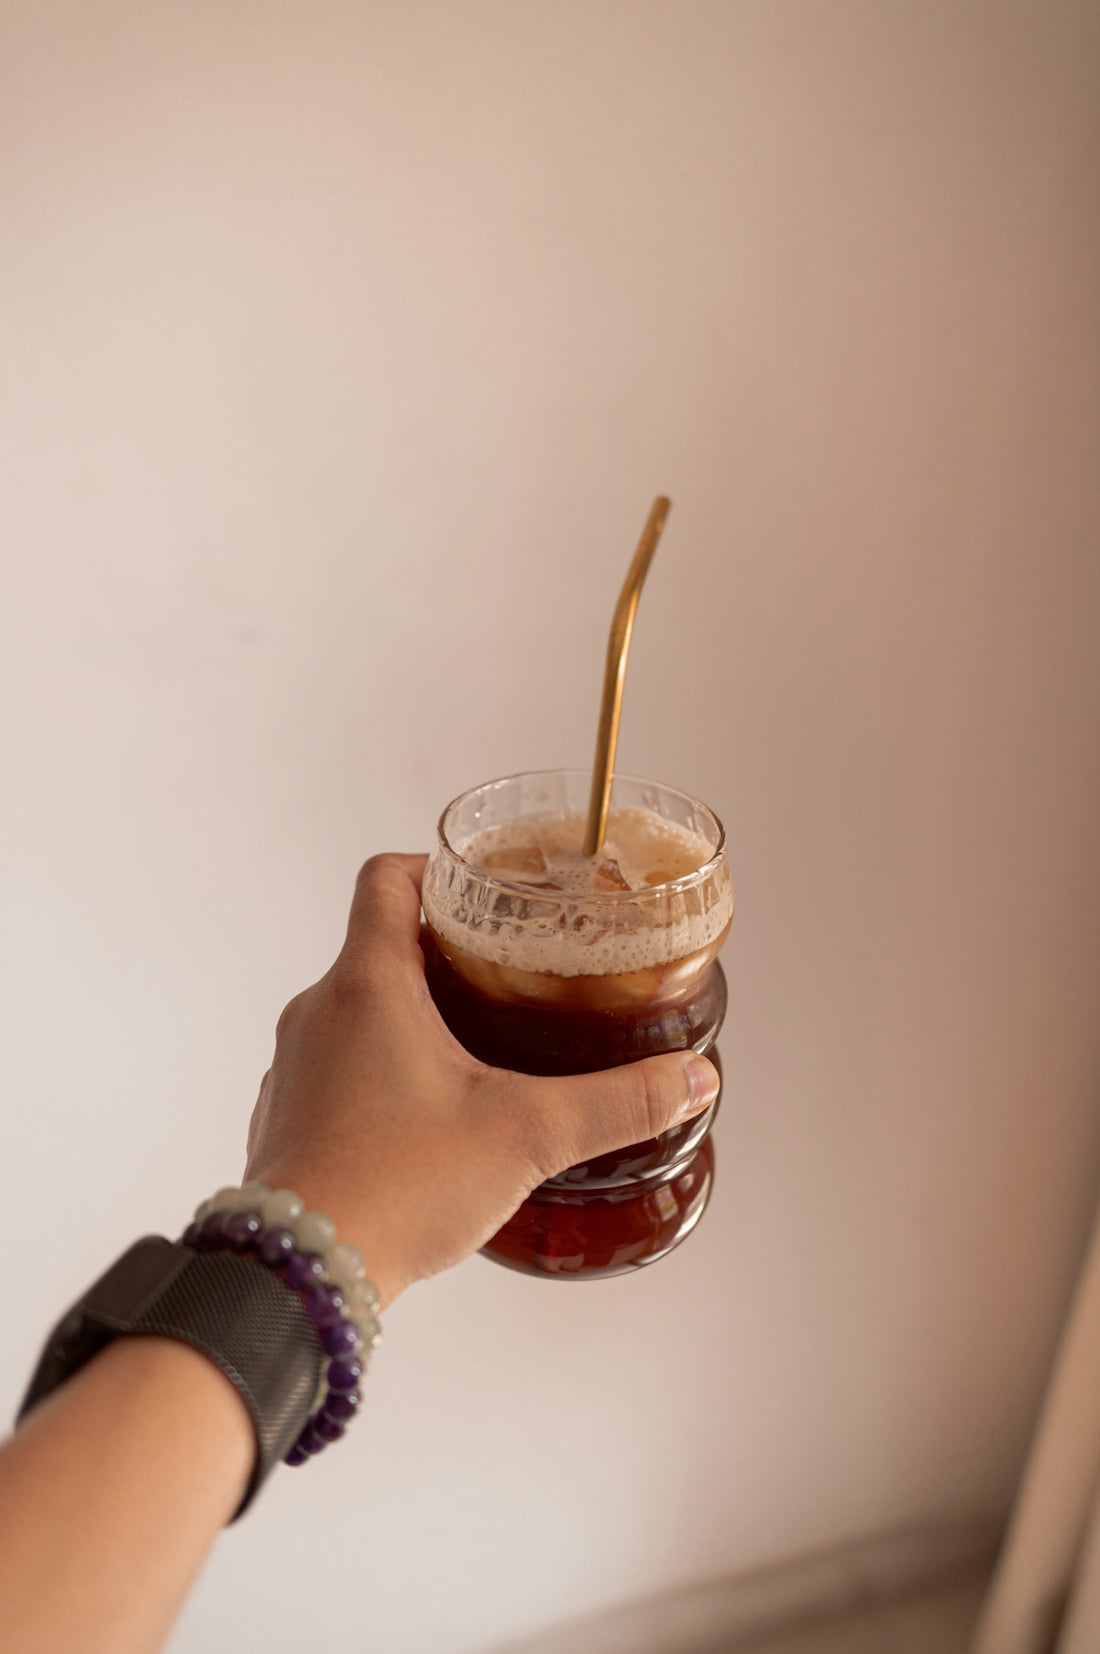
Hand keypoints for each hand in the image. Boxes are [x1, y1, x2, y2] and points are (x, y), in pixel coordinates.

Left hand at [244, 854, 719, 1306]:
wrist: (300, 1273)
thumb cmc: (394, 1187)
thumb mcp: (525, 1135)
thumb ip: (615, 1103)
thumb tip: (690, 1079)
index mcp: (368, 983)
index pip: (386, 877)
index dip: (434, 867)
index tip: (483, 888)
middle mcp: (318, 1011)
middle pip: (378, 944)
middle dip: (444, 952)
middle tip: (509, 972)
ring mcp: (294, 1066)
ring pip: (355, 1009)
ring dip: (410, 1014)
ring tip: (478, 1046)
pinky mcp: (288, 1119)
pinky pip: (334, 1068)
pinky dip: (378, 1071)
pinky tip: (428, 1117)